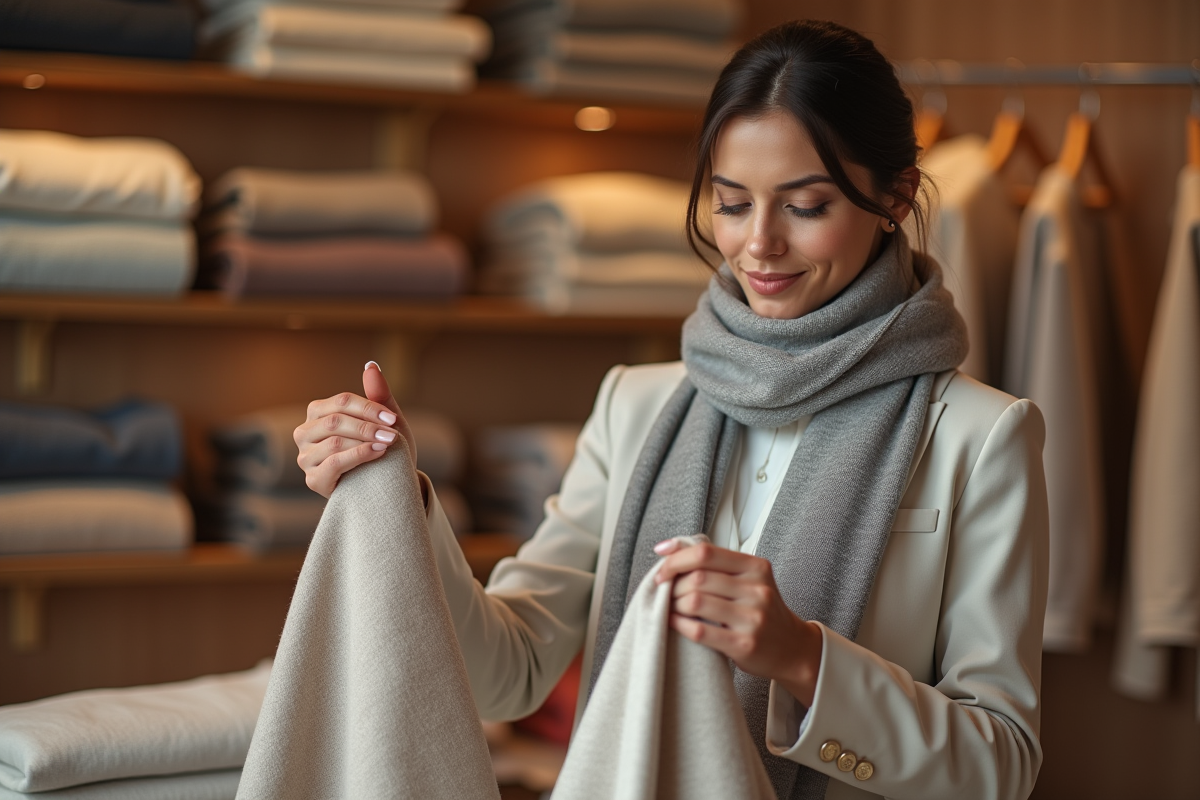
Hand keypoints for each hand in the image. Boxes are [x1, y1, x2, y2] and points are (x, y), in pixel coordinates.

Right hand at [293, 361, 416, 498]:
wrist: (385, 483)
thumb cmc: (381, 447)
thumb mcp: (383, 422)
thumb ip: (377, 395)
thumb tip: (371, 364)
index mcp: (318, 412)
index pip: (341, 402)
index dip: (369, 408)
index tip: (392, 418)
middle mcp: (305, 432)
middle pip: (336, 421)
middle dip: (368, 426)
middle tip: (392, 433)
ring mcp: (306, 457)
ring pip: (334, 442)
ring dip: (365, 441)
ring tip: (387, 443)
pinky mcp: (314, 479)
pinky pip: (334, 463)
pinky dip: (359, 456)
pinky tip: (377, 453)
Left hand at [654, 540, 822, 706]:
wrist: (792, 649)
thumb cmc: (760, 610)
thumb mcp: (747, 579)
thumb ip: (715, 563)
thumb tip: (667, 548)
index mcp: (756, 567)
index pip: (706, 552)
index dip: (676, 559)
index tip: (662, 568)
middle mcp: (757, 590)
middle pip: (698, 578)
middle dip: (673, 585)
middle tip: (666, 592)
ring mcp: (752, 618)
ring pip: (695, 602)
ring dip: (674, 604)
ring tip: (672, 607)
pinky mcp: (744, 645)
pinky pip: (699, 631)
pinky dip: (679, 624)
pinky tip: (675, 622)